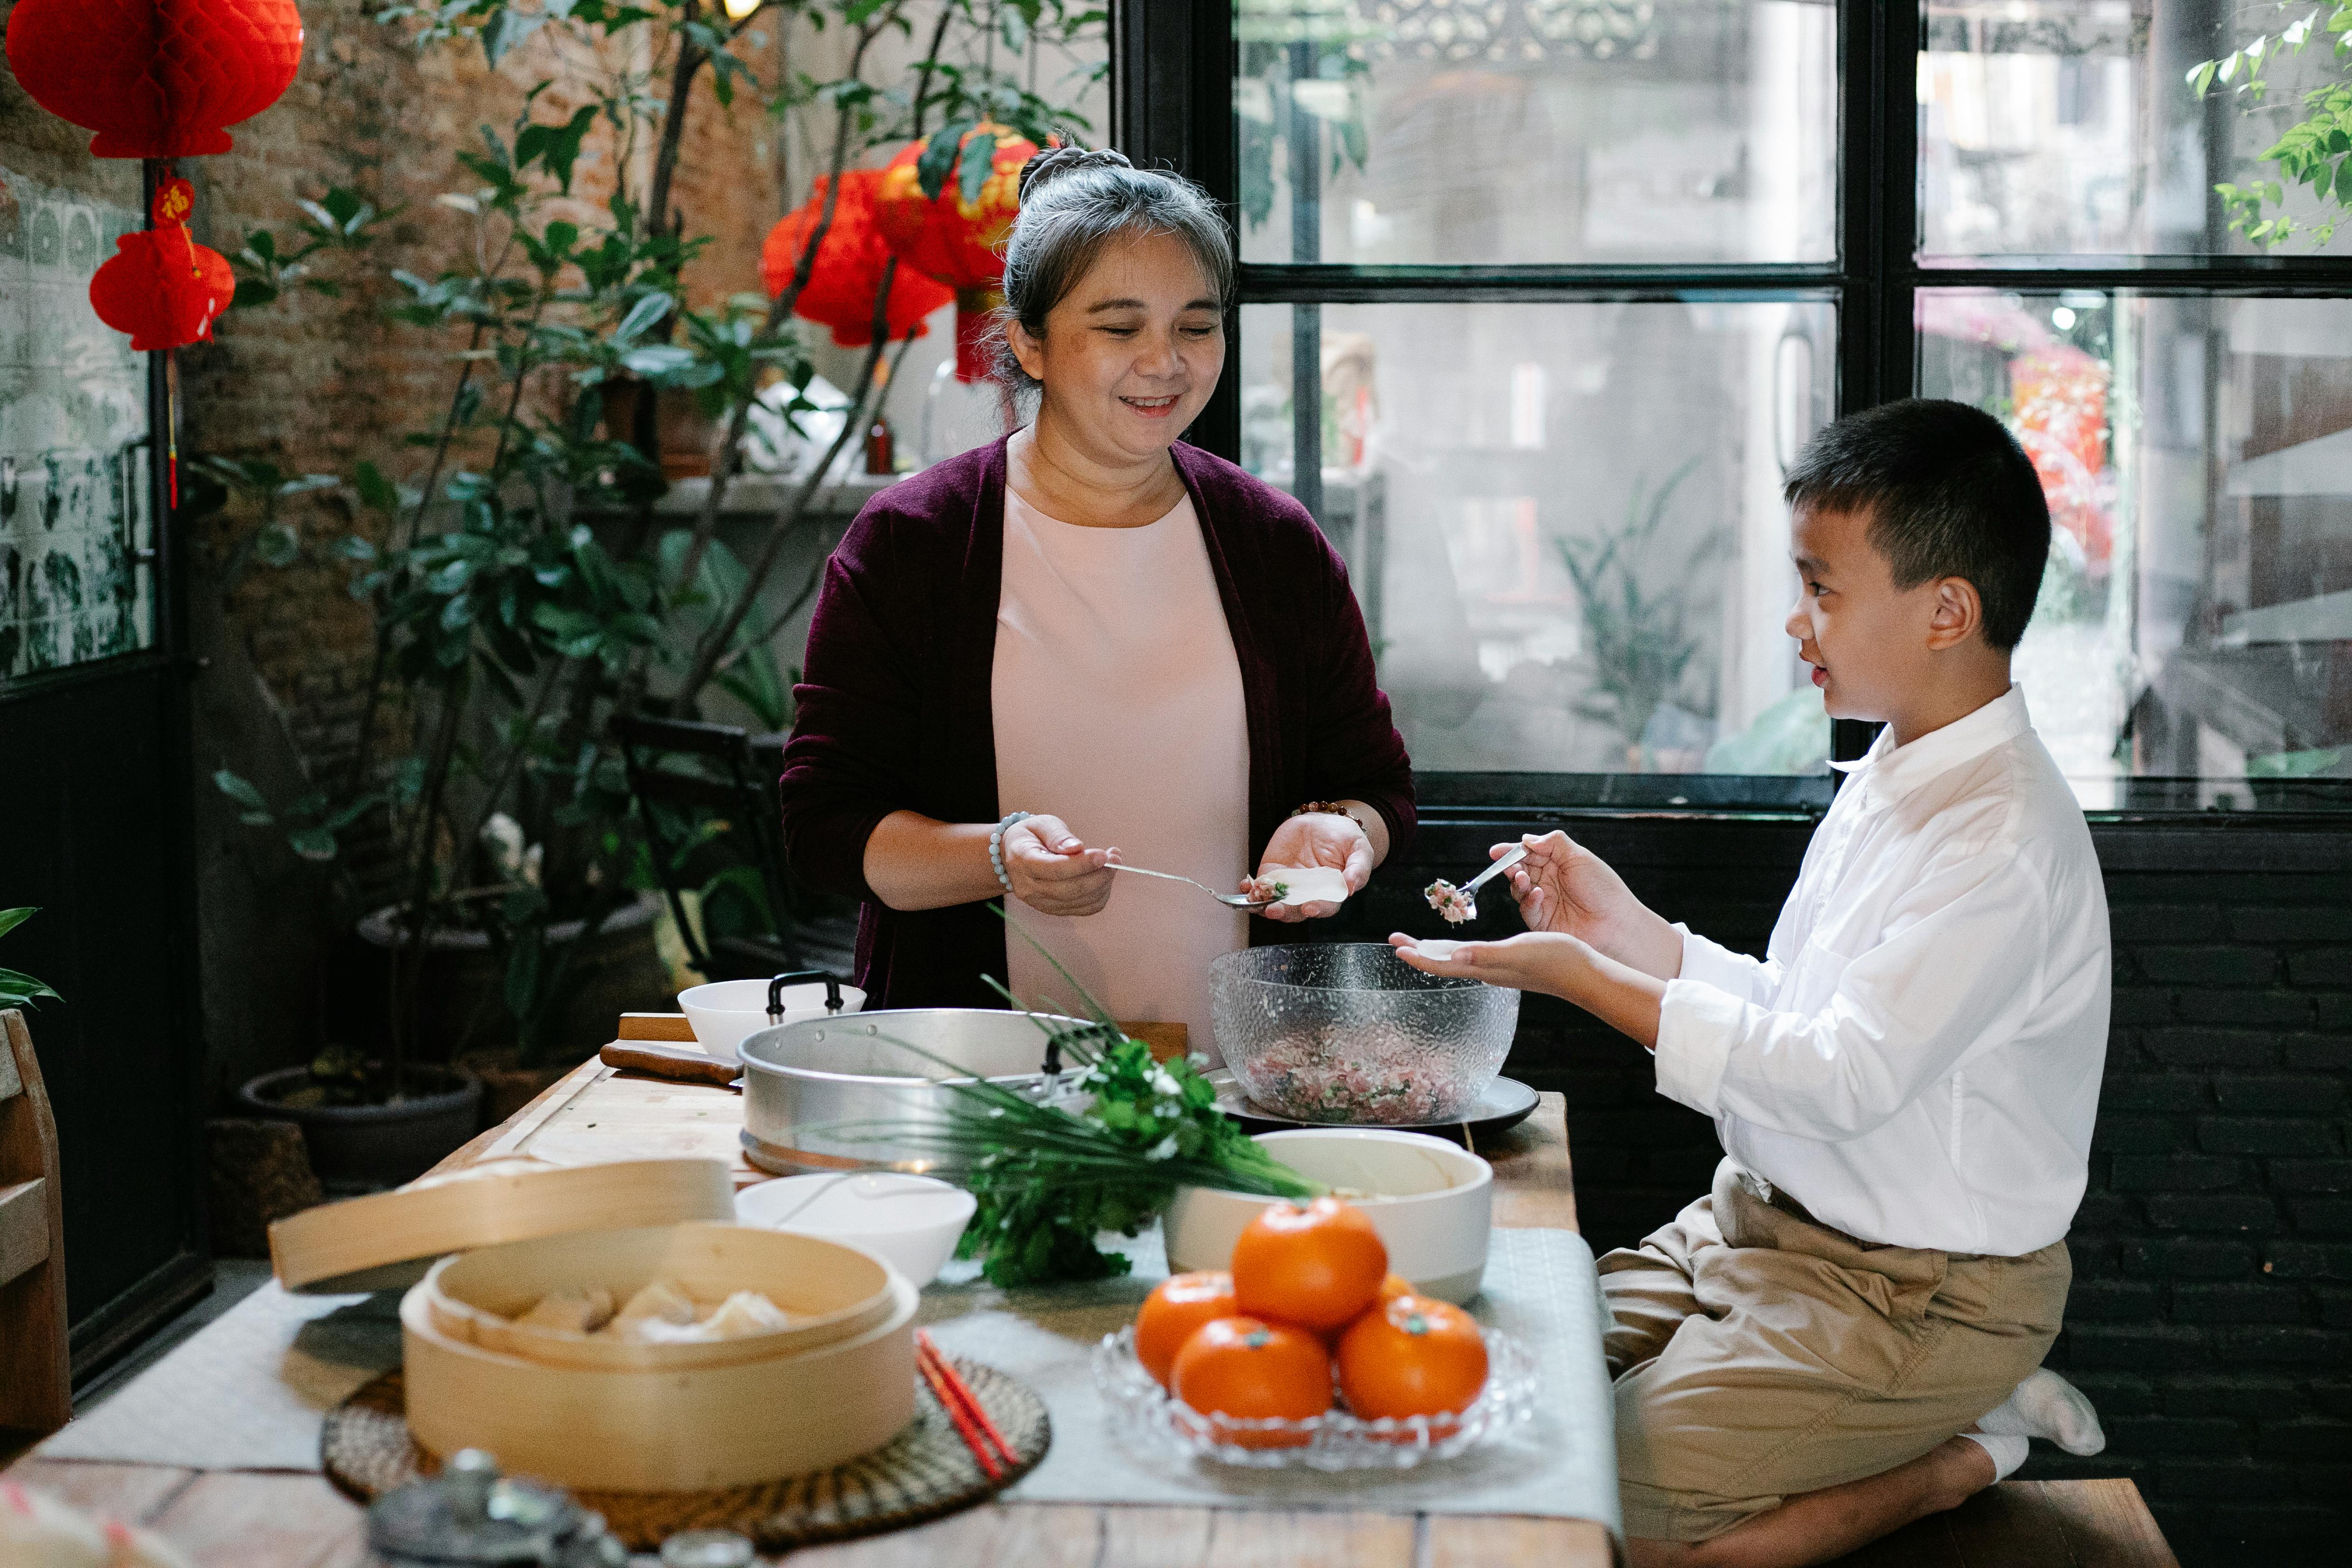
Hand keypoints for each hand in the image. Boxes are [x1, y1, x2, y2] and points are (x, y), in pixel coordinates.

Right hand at [1002, 814, 1117, 916]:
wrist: (1014, 856)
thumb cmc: (1031, 836)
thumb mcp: (1042, 824)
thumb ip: (1058, 835)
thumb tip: (1077, 848)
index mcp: (1022, 861)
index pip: (1054, 869)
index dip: (1081, 864)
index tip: (1103, 855)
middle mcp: (1028, 887)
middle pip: (1069, 889)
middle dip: (1098, 875)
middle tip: (1115, 858)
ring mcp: (1040, 902)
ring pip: (1079, 901)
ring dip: (1103, 884)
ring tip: (1113, 864)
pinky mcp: (1053, 910)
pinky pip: (1083, 909)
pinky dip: (1099, 895)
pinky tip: (1103, 878)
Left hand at [1250, 811, 1371, 922]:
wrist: (1323, 823)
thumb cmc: (1345, 839)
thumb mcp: (1360, 849)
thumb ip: (1359, 869)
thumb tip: (1351, 888)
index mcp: (1330, 893)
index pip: (1324, 907)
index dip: (1317, 909)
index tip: (1309, 907)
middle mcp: (1308, 895)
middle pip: (1295, 910)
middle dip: (1284, 911)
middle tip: (1274, 910)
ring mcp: (1288, 886)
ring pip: (1275, 902)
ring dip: (1263, 904)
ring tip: (1255, 900)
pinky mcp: (1272, 874)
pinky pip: (1260, 887)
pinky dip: (1251, 890)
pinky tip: (1246, 887)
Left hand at [1387, 930, 1594, 995]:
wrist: (1583, 972)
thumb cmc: (1555, 961)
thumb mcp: (1518, 952)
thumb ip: (1485, 955)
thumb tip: (1454, 957)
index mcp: (1485, 967)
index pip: (1441, 964)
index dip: (1417, 957)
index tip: (1396, 947)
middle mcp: (1487, 970)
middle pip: (1444, 962)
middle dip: (1419, 952)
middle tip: (1396, 940)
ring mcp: (1499, 968)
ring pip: (1458, 960)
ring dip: (1436, 952)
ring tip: (1420, 945)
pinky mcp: (1511, 963)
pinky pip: (1475, 957)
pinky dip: (1459, 950)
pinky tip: (1461, 948)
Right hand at [1499, 832, 1682, 978]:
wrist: (1616, 923)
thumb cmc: (1603, 889)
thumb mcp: (1580, 857)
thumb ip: (1553, 843)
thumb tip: (1527, 839)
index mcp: (1557, 864)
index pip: (1529, 853)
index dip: (1511, 851)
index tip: (1496, 851)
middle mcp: (1548, 882)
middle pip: (1519, 870)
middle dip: (1510, 866)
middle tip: (1508, 865)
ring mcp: (1544, 901)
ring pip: (1518, 889)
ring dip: (1516, 881)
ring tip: (1522, 878)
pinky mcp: (1542, 921)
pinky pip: (1526, 909)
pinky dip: (1528, 900)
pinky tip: (1538, 895)